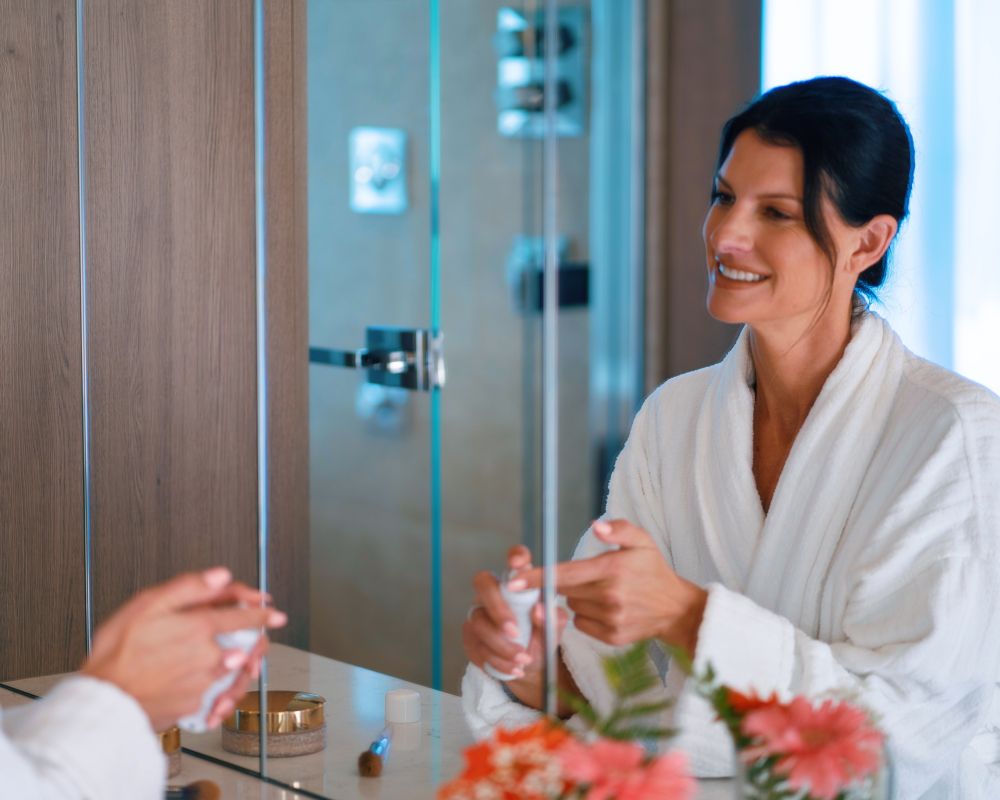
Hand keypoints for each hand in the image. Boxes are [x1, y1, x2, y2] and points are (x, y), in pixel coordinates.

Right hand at [81, 567, 286, 731]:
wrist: (102, 703)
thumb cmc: (117, 654)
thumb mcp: (147, 605)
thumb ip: (189, 587)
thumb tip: (221, 575)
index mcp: (200, 628)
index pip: (245, 616)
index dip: (262, 612)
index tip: (273, 612)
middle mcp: (210, 657)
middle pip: (244, 646)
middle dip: (246, 642)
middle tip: (239, 641)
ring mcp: (204, 683)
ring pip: (230, 672)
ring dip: (228, 667)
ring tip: (206, 664)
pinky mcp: (196, 705)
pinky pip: (213, 695)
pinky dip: (209, 690)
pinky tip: (189, 685)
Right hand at [463, 546, 568, 708]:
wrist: (531, 668)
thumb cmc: (542, 639)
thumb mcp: (554, 630)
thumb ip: (552, 618)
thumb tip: (539, 610)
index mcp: (520, 583)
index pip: (516, 560)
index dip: (515, 556)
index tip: (518, 563)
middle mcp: (495, 592)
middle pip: (483, 583)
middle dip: (497, 608)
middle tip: (514, 631)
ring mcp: (479, 613)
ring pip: (479, 621)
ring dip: (502, 645)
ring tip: (523, 660)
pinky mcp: (470, 636)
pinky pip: (478, 645)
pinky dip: (498, 661)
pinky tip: (514, 669)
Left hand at [513, 519, 706, 653]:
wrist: (675, 609)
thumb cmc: (653, 570)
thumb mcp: (642, 541)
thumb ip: (619, 530)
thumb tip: (595, 526)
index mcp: (612, 570)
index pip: (565, 574)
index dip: (538, 577)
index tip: (514, 581)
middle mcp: (610, 596)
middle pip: (565, 590)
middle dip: (565, 582)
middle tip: (584, 576)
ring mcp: (611, 620)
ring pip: (573, 606)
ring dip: (579, 598)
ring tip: (603, 591)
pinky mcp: (612, 637)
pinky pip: (582, 624)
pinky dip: (587, 616)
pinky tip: (606, 608)